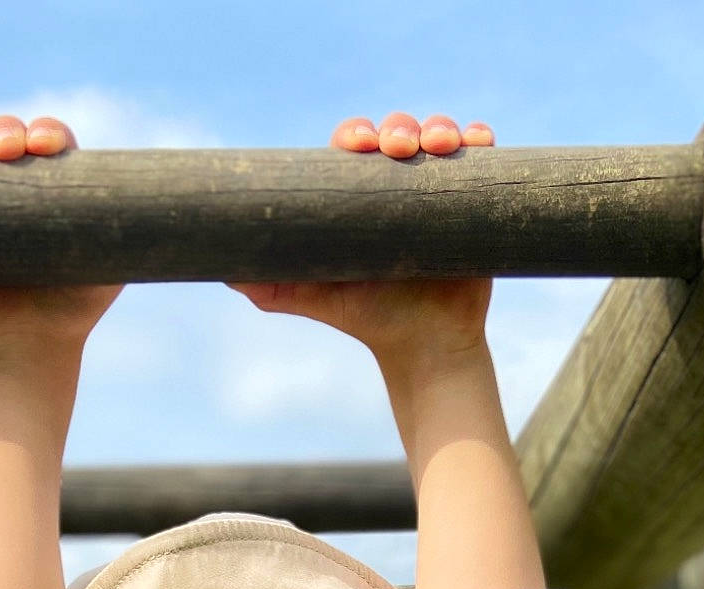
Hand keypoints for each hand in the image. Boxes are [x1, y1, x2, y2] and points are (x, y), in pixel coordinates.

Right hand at [0, 116, 120, 357]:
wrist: (25, 342)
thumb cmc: (73, 307)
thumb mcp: (108, 269)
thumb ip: (124, 235)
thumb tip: (146, 205)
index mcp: (58, 183)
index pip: (53, 140)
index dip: (48, 133)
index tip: (44, 147)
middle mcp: (19, 178)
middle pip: (9, 132)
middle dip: (4, 130)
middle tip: (3, 150)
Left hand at [232, 114, 495, 368]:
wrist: (423, 346)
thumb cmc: (367, 318)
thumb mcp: (316, 297)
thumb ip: (272, 286)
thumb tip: (223, 275)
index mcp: (360, 194)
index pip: (354, 146)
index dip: (355, 135)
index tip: (357, 145)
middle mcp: (398, 184)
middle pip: (397, 132)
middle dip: (399, 127)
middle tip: (399, 149)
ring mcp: (436, 188)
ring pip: (438, 135)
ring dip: (439, 127)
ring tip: (440, 147)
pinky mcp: (474, 199)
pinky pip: (480, 157)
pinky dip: (479, 140)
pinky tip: (475, 143)